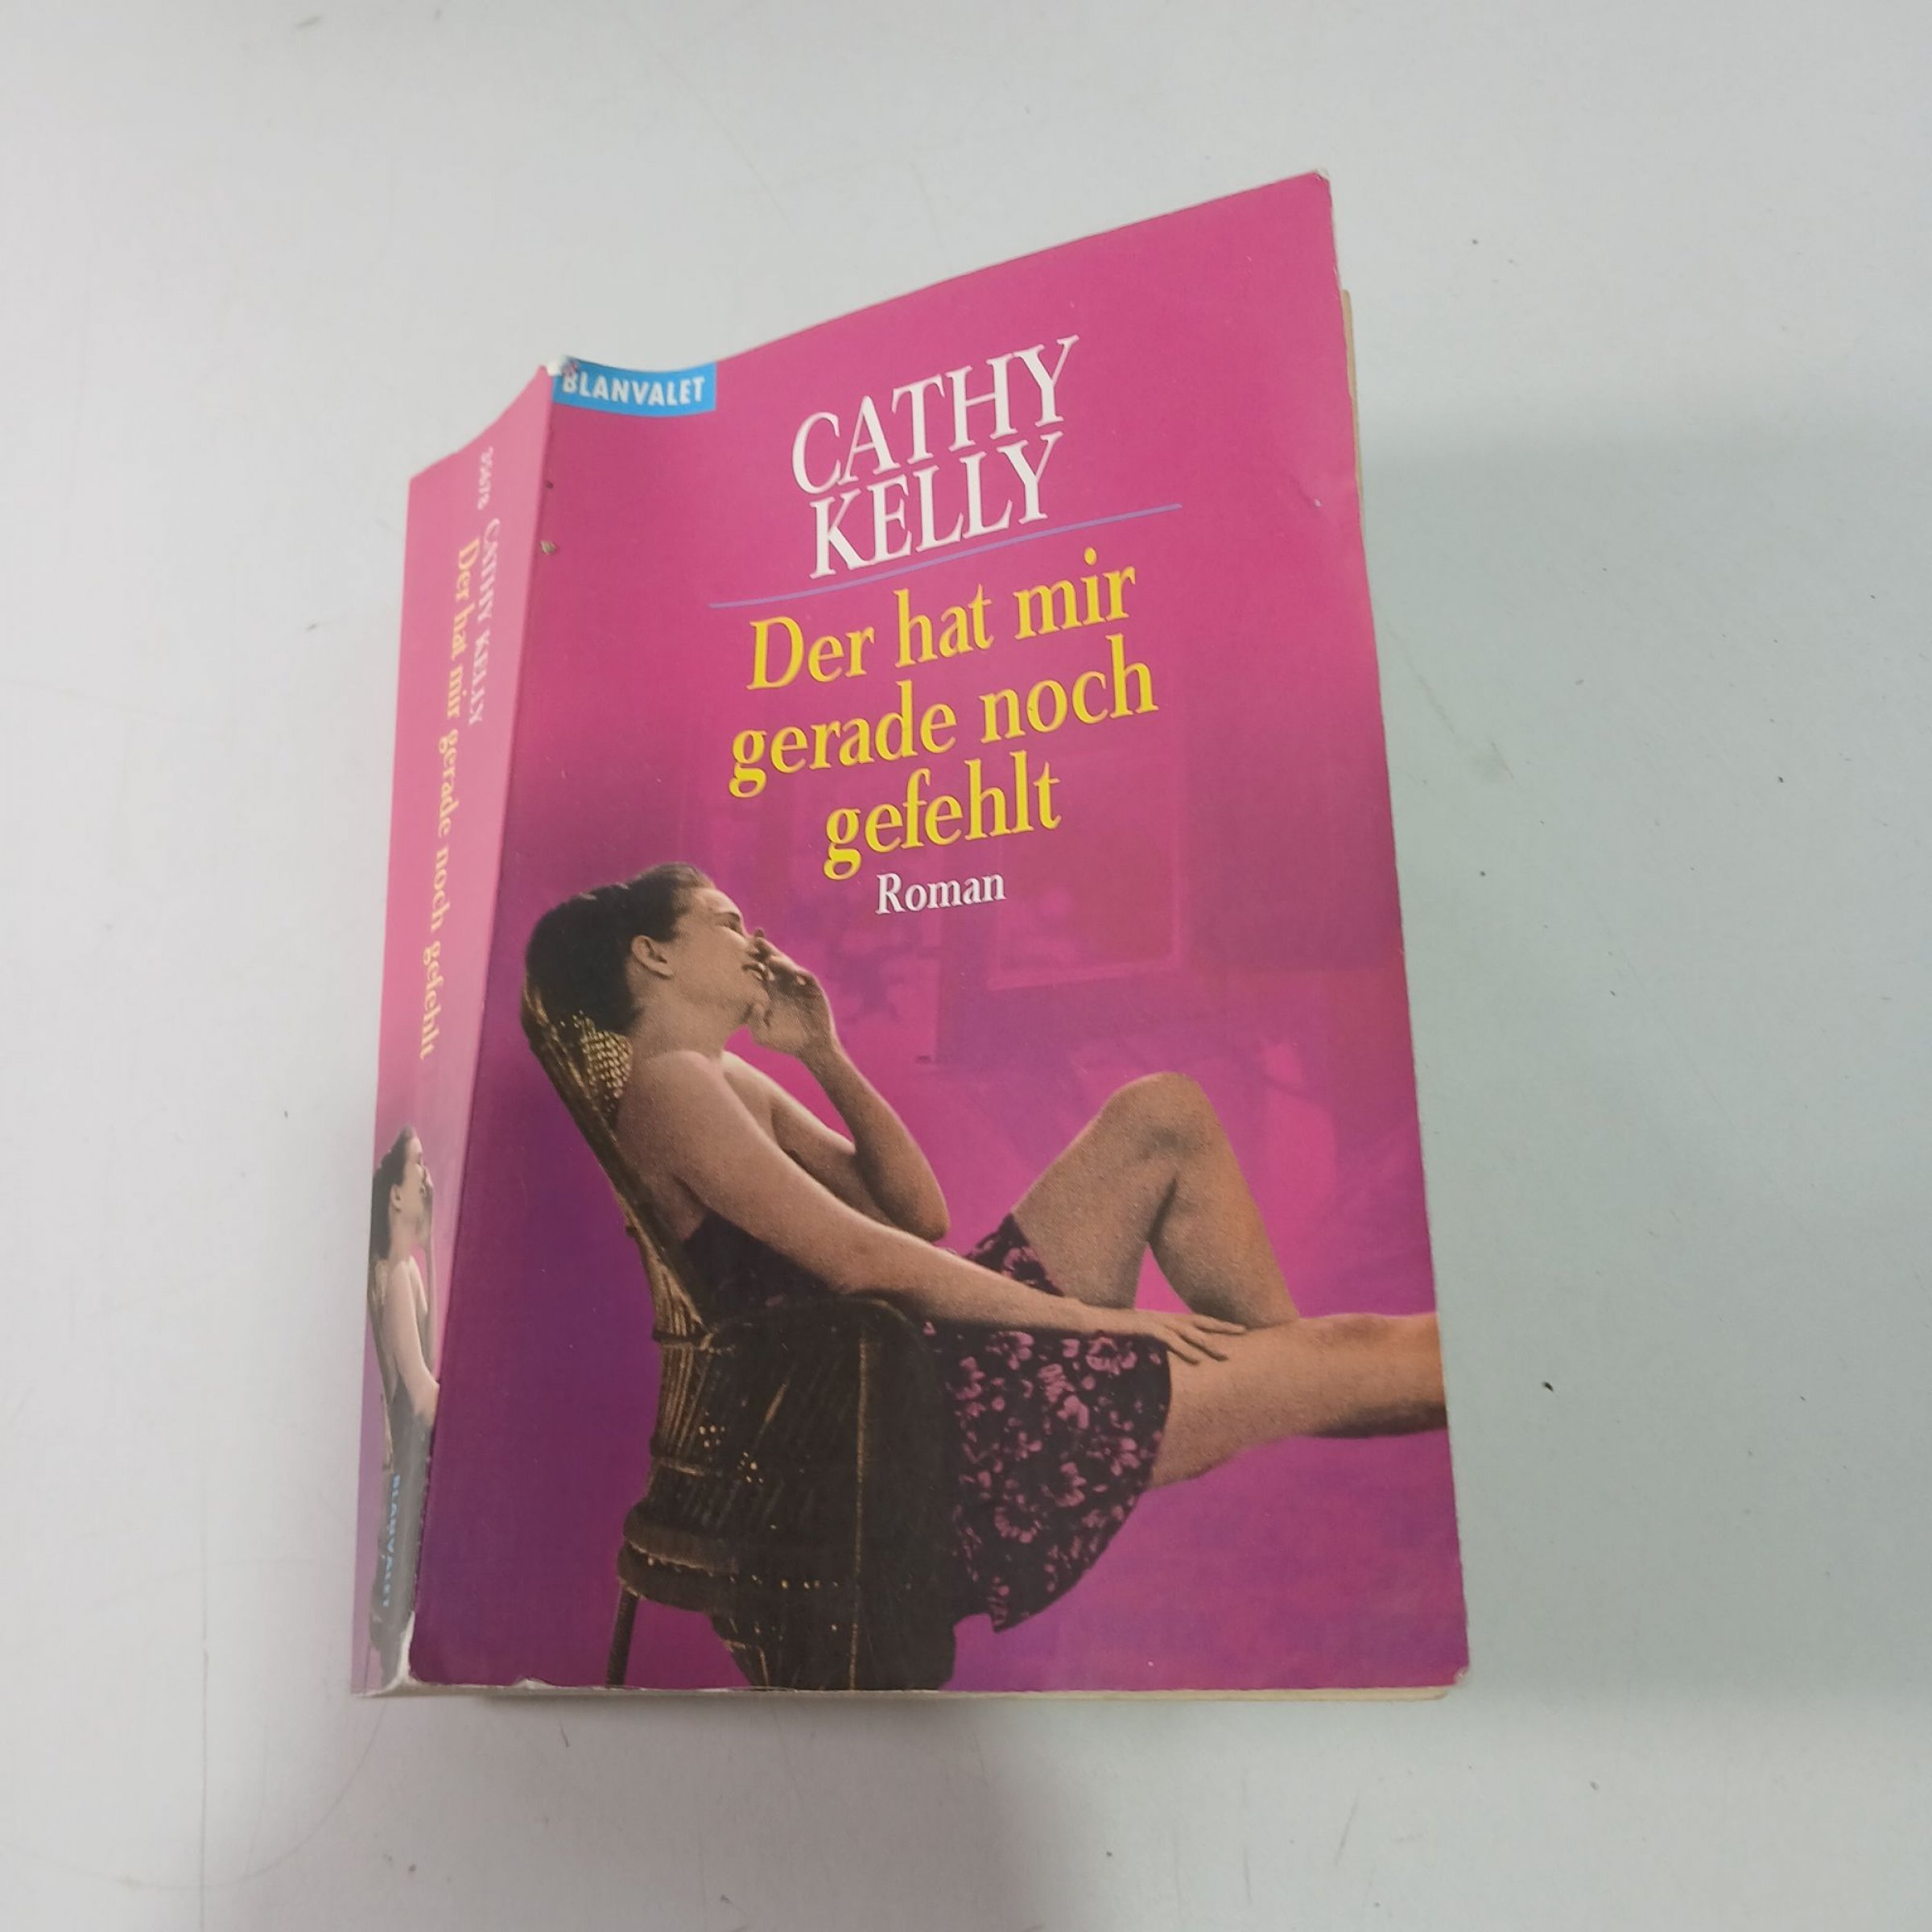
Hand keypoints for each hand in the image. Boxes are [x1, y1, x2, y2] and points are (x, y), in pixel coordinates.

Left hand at [747, 934, 837, 1059]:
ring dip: (781, 961)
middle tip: (756, 941)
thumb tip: (754, 1003)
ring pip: (788, 966)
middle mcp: (781, 983)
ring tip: (771, 960)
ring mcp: (798, 984)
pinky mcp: (813, 989)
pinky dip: (801, 974)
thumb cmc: (783, 1041)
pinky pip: (807, 978)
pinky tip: (795, 973)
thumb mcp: (762, 1036)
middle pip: (772, 961)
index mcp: (767, 991)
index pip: (757, 969)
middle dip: (765, 950)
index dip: (751, 959)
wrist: (811, 1047)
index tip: (742, 952)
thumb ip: (754, 1022)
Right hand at [1082, 1304, 1245, 1365]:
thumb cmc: (1110, 1329)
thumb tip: (1163, 1350)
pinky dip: (1185, 1350)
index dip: (1215, 1324)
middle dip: (1221, 1327)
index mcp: (1162, 1318)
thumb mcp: (1137, 1336)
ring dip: (1207, 1344)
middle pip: (1198, 1321)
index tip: (1235, 1329)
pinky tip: (1197, 1360)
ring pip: (1187, 1332)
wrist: (1088, 1320)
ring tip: (1225, 1355)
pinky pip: (1169, 1340)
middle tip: (1244, 1331)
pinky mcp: (1145, 1328)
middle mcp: (1162, 1316)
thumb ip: (1152, 1341)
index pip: (1194, 1320)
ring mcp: (1154, 1321)